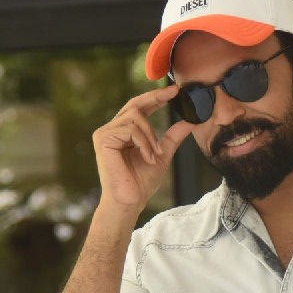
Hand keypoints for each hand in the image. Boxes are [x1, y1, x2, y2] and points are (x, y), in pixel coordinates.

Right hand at [92, 84, 192, 217]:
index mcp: (123, 132)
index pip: (139, 108)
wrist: (129, 202)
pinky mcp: (103, 139)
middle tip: (174, 92)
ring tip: (156, 155)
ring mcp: (105, 133)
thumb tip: (189, 121)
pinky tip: (148, 158)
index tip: (174, 90)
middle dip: (155, 98)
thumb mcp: (162, 155)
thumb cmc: (141, 183)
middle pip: (135, 104)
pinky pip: (130, 129)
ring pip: (135, 117)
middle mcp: (111, 129)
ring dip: (151, 136)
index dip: (156, 97)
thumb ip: (172, 138)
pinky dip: (144, 143)